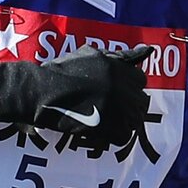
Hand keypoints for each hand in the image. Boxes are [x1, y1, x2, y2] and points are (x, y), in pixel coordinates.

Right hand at [0, 45, 152, 152]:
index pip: (140, 80)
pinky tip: (101, 130)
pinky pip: (123, 136)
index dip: (129, 87)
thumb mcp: (90, 55)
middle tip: (112, 109)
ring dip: (123, 121)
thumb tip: (146, 51)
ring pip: (135, 120)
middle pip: (141, 102)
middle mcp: (121, 87)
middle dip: (129, 106)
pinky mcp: (108, 127)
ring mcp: (117, 107)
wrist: (41, 92)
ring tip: (106, 120)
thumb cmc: (61, 72)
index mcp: (118, 68)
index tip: (118, 92)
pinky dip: (113, 136)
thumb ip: (118, 56)